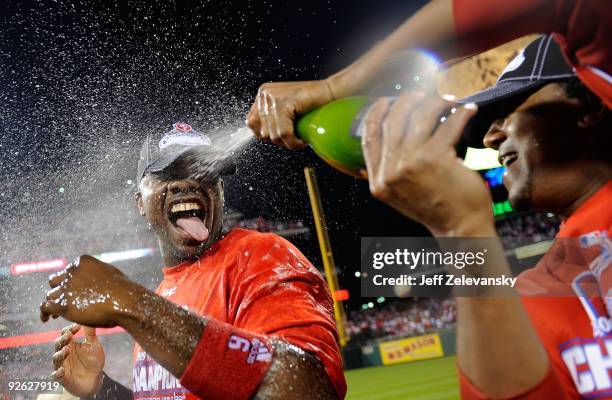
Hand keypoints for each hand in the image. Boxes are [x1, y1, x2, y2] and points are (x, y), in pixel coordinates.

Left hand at [40, 255, 136, 326]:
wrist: (125, 300)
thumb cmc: (123, 290)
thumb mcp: (110, 273)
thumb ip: (96, 274)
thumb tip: (96, 282)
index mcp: (82, 262)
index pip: (68, 271)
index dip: (68, 282)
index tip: (70, 291)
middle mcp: (71, 272)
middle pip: (55, 281)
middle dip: (58, 290)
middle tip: (61, 301)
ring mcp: (66, 287)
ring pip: (51, 295)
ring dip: (53, 303)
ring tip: (53, 315)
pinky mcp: (63, 304)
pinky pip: (46, 307)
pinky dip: (44, 313)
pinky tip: (45, 319)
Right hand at [51, 324, 104, 396]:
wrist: (95, 379)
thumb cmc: (93, 361)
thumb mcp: (93, 346)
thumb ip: (90, 334)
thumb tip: (90, 317)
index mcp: (71, 344)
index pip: (66, 334)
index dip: (69, 329)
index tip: (77, 327)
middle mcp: (65, 353)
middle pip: (58, 344)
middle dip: (62, 340)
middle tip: (68, 336)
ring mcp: (63, 365)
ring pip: (56, 358)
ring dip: (59, 354)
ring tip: (66, 350)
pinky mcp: (63, 377)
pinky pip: (57, 375)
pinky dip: (57, 373)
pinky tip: (61, 370)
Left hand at [246, 80, 334, 149]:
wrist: (331, 92)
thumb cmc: (314, 102)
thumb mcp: (288, 108)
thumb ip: (273, 117)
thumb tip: (263, 135)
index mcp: (263, 94)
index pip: (252, 122)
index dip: (267, 134)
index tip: (282, 136)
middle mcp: (264, 94)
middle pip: (262, 132)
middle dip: (279, 140)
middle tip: (294, 138)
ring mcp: (272, 98)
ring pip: (273, 135)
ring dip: (288, 142)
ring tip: (300, 137)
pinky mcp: (283, 103)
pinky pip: (283, 133)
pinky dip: (293, 142)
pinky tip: (301, 140)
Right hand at [362, 92, 493, 235]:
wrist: (459, 229)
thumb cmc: (435, 209)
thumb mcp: (398, 196)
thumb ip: (385, 174)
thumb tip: (368, 155)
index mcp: (378, 180)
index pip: (368, 136)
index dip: (376, 112)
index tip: (388, 100)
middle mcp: (390, 171)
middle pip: (392, 120)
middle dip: (408, 100)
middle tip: (423, 95)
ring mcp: (411, 164)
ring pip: (419, 116)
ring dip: (435, 102)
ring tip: (446, 101)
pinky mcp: (436, 158)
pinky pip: (447, 125)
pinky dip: (460, 114)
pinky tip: (467, 110)